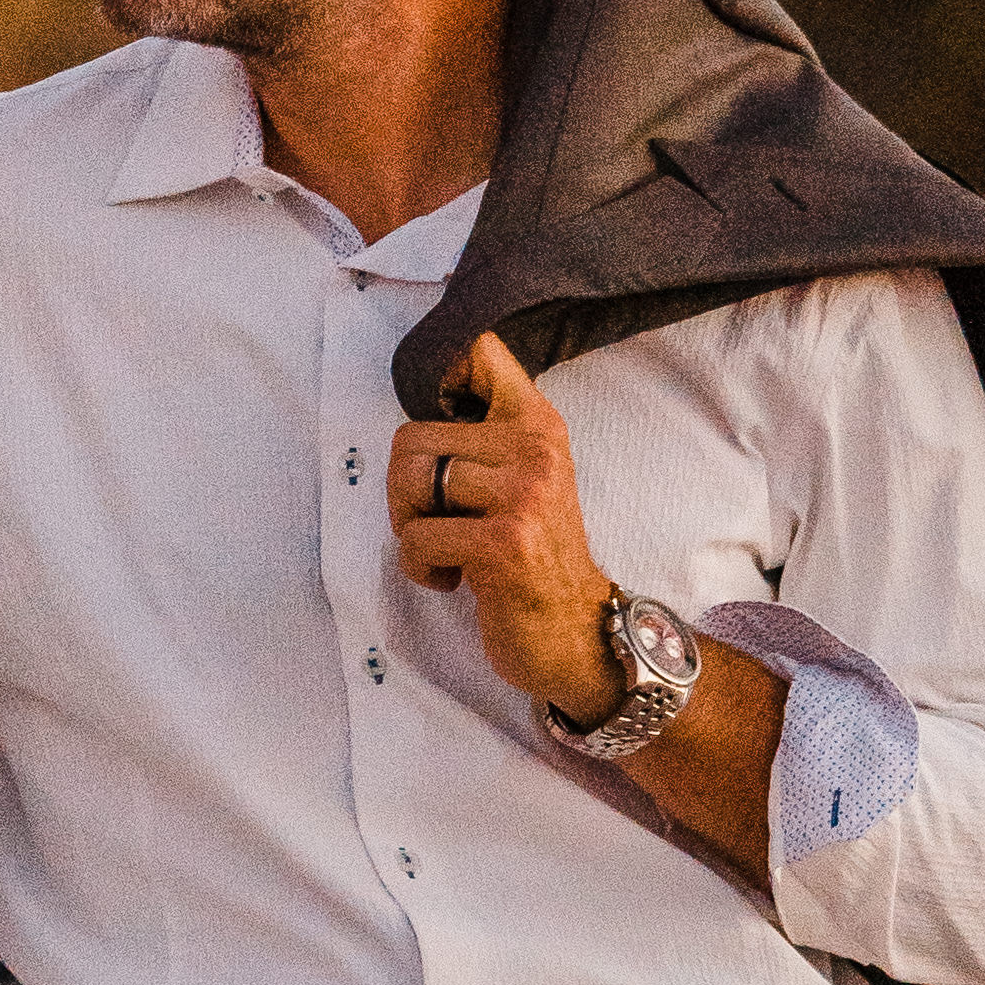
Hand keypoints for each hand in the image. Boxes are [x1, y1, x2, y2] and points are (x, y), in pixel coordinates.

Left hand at [391, 332, 628, 715]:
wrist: (577, 633)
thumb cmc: (534, 556)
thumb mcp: (525, 477)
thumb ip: (488, 431)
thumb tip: (429, 385)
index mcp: (537, 424)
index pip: (481, 351)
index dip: (440, 373)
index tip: (441, 416)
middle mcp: (535, 448)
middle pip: (410, 437)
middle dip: (406, 492)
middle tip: (443, 523)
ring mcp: (523, 494)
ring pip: (410, 482)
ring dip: (411, 528)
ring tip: (449, 548)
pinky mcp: (504, 542)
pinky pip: (417, 538)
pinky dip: (420, 568)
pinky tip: (456, 580)